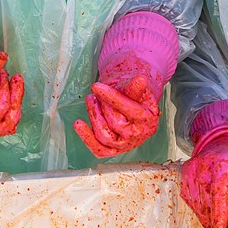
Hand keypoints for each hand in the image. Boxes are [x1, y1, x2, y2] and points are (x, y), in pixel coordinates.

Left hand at [74, 11, 177, 156]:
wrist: (136, 104)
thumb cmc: (136, 90)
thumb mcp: (138, 83)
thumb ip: (138, 84)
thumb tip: (142, 77)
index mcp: (149, 119)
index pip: (129, 111)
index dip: (112, 99)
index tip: (96, 86)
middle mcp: (139, 135)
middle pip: (115, 125)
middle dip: (102, 108)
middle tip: (95, 91)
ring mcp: (126, 144)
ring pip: (106, 136)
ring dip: (94, 118)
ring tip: (90, 102)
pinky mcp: (114, 149)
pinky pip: (100, 150)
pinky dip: (87, 138)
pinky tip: (77, 123)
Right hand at [181, 132, 227, 227]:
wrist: (220, 143)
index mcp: (222, 167)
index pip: (217, 194)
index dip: (218, 216)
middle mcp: (202, 169)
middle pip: (205, 203)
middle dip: (214, 227)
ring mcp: (190, 173)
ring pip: (196, 204)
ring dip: (206, 222)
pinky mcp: (184, 176)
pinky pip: (189, 199)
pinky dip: (198, 212)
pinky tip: (208, 222)